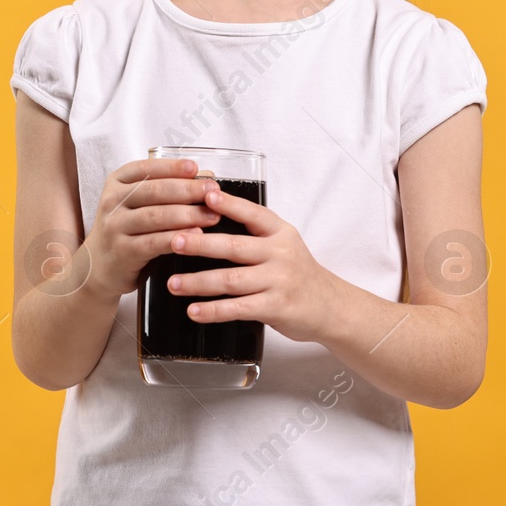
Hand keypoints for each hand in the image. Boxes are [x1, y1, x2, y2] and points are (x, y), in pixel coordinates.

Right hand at [80, 158, 222, 298]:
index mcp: (118, 182)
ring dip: (188, 215)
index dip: (172, 167)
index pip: (146, 168)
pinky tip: (195, 235)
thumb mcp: (139, 204)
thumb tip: (206, 175)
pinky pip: (153, 242)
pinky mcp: (122, 251)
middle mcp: (113, 201)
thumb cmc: (125, 230)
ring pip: (156, 216)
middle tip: (212, 192)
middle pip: (154, 191)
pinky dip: (176, 238)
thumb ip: (168, 187)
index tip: (195, 168)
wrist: (98, 266)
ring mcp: (115, 226)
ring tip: (212, 215)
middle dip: (188, 190)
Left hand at [165, 186, 342, 343]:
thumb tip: (209, 212)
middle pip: (234, 246)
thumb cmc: (298, 273)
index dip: (228, 204)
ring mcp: (279, 281)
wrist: (331, 307)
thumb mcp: (284, 244)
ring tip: (173, 283)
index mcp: (280, 232)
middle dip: (201, 243)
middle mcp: (280, 253)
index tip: (206, 195)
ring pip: (231, 280)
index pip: (252, 213)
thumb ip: (255, 232)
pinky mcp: (276, 307)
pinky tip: (194, 311)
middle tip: (174, 241)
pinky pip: (239, 308)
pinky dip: (214, 311)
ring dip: (198, 282)